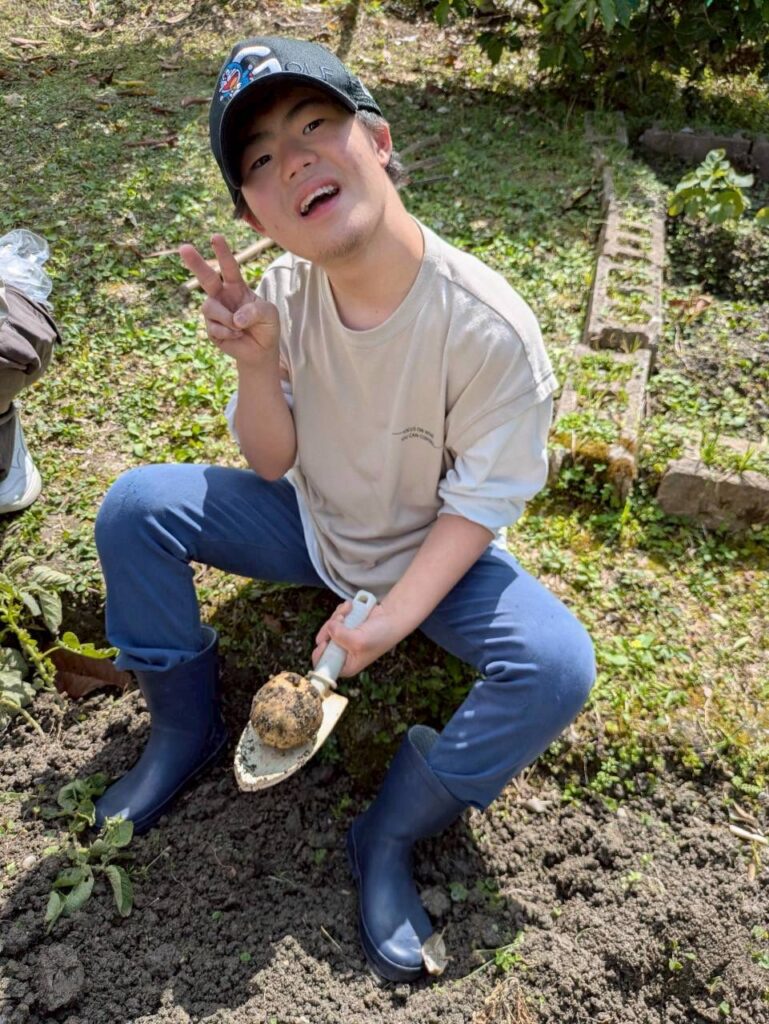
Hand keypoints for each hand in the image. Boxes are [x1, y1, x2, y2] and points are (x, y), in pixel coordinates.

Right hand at [179, 234, 279, 369]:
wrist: (261, 350)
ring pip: (210, 308)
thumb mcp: (270, 315)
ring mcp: (215, 312)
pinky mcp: (211, 330)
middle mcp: (222, 296)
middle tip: (184, 248)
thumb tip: (235, 319)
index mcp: (236, 286)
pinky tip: (237, 336)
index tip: (216, 237)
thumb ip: (256, 311)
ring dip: (226, 319)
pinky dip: (229, 334)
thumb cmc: (266, 327)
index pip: (229, 267)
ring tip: (240, 328)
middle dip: (196, 263)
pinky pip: (214, 328)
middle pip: (206, 278)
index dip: (223, 253)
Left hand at [311, 601, 407, 677]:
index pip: (324, 665)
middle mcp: (343, 653)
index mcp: (347, 665)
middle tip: (340, 620)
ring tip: (350, 611)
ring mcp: (343, 638)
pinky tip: (351, 608)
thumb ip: (339, 636)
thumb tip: (329, 627)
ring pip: (328, 627)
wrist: (391, 615)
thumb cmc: (381, 635)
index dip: (321, 654)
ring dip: (338, 615)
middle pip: (322, 642)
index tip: (325, 641)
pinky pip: (334, 617)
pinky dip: (341, 610)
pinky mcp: (345, 625)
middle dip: (330, 627)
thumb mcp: (359, 641)